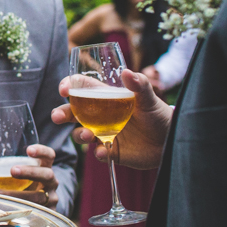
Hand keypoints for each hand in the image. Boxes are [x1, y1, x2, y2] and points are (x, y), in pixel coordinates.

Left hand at [0, 144, 58, 208]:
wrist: (38, 210)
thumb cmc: (21, 188)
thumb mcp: (10, 177)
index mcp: (43, 167)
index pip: (48, 155)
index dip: (41, 151)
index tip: (28, 150)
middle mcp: (51, 182)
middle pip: (47, 174)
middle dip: (30, 172)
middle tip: (13, 170)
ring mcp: (51, 198)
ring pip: (40, 196)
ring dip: (19, 194)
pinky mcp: (48, 214)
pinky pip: (37, 213)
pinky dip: (21, 210)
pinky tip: (8, 210)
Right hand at [51, 69, 171, 169]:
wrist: (170, 140)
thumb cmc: (158, 114)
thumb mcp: (149, 98)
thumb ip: (139, 85)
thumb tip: (127, 72)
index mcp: (106, 98)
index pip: (81, 89)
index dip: (69, 86)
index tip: (63, 89)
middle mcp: (100, 116)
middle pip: (73, 113)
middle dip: (62, 113)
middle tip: (57, 117)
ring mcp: (103, 133)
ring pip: (81, 133)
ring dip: (79, 134)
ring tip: (88, 136)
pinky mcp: (110, 151)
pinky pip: (98, 153)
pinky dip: (98, 153)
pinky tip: (103, 152)